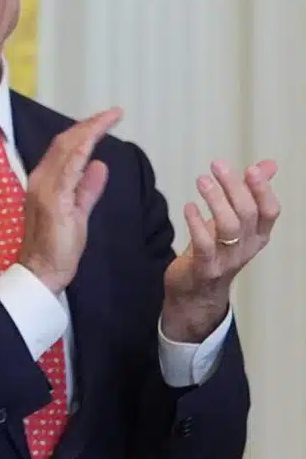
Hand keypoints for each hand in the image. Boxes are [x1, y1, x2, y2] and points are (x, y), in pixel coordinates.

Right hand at [17, 108, 120, 293]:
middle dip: (89, 124)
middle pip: (65, 143)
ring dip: (89, 131)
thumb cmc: (57, 246)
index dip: (84, 131)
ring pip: (67, 150)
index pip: (65, 149)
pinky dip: (81, 151)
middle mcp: (41, 181)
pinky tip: (94, 139)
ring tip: (109, 118)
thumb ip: (87, 189)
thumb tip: (100, 165)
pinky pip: (68, 169)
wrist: (42, 271)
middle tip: (112, 114)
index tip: (105, 120)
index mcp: (46, 183)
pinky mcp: (53, 201)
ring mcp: (45, 189)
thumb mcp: (78, 212)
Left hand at [161, 158, 279, 341]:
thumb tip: (268, 165)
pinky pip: (204, 245)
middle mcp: (247, 247)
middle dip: (234, 187)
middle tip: (217, 165)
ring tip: (202, 180)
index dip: (262, 190)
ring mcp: (227, 259)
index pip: (270, 210)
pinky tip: (188, 207)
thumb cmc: (215, 251)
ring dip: (215, 201)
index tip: (250, 168)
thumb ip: (250, 193)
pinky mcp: (206, 268)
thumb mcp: (235, 221)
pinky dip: (196, 224)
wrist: (195, 293)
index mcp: (258, 235)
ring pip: (228, 227)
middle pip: (247, 213)